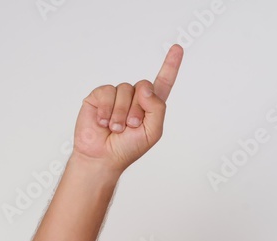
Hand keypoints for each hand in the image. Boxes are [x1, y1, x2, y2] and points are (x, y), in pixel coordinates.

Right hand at [71, 44, 183, 172]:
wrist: (102, 157)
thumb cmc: (128, 148)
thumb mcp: (152, 132)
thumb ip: (157, 108)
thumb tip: (145, 87)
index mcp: (150, 106)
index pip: (163, 82)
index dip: (170, 65)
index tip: (177, 48)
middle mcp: (134, 97)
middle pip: (143, 86)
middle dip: (137, 109)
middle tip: (130, 127)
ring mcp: (116, 96)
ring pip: (124, 89)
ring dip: (121, 113)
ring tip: (115, 128)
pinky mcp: (99, 96)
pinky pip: (107, 92)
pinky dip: (106, 109)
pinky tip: (102, 122)